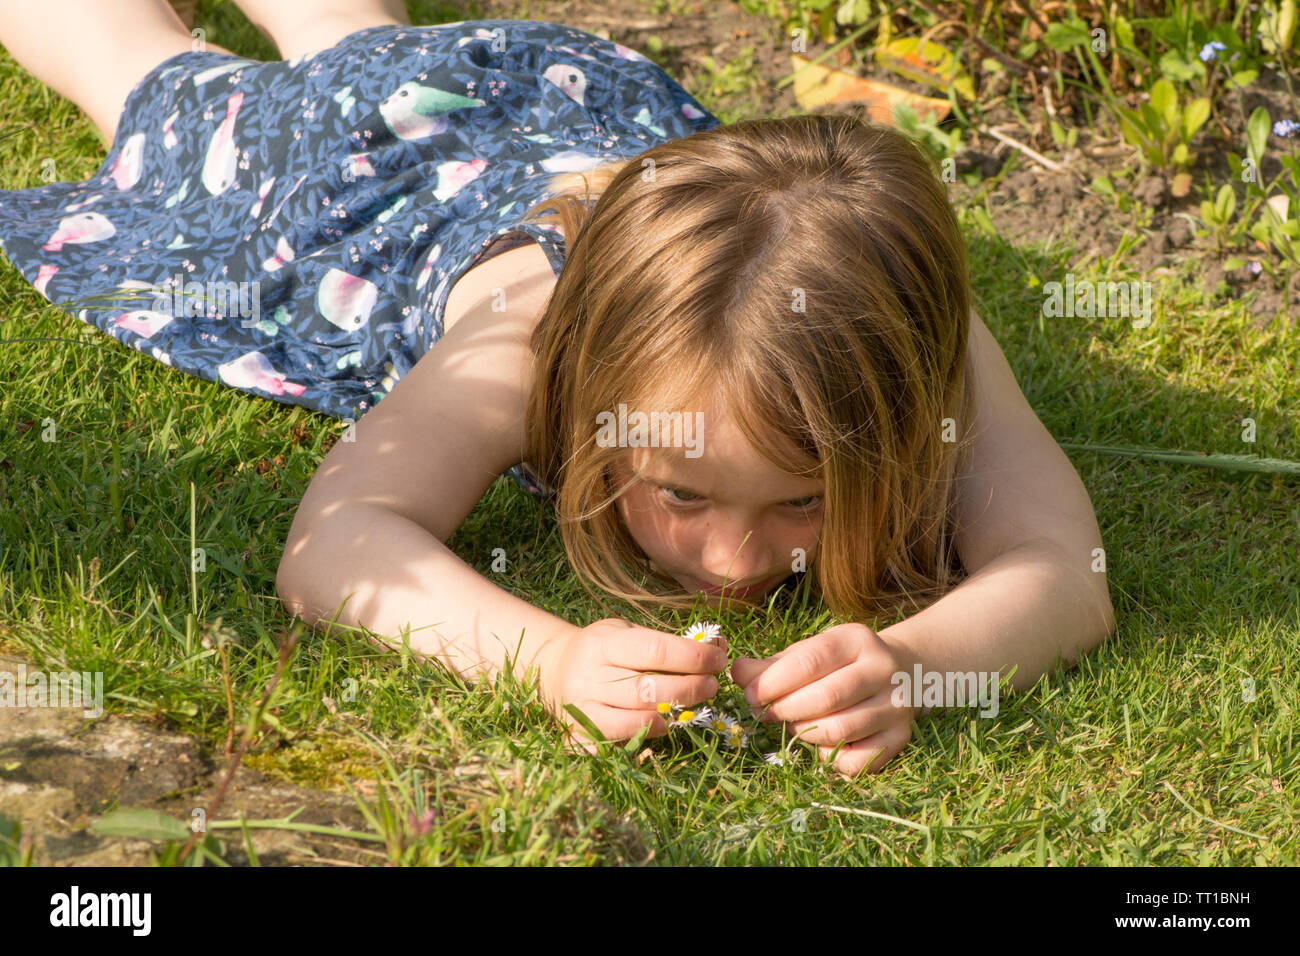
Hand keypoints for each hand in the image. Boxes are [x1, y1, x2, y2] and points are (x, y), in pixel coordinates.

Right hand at [536, 618, 726, 752]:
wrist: (555, 671)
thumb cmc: (603, 650)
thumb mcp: (626, 632)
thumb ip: (664, 641)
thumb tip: (715, 645)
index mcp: (602, 643)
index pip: (654, 650)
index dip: (692, 656)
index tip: (717, 658)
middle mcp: (588, 675)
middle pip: (649, 687)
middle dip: (690, 686)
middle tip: (713, 683)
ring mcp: (583, 708)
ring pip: (639, 715)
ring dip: (678, 710)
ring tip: (700, 701)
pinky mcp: (581, 733)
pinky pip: (624, 737)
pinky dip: (653, 731)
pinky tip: (670, 722)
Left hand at [730, 622, 916, 775]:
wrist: (902, 673)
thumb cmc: (840, 664)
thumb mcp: (809, 653)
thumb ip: (772, 665)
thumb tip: (736, 673)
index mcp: (857, 640)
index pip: (810, 661)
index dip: (773, 682)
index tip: (749, 694)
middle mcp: (883, 670)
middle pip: (826, 697)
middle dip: (783, 710)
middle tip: (762, 713)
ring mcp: (897, 706)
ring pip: (839, 730)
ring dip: (803, 733)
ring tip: (790, 725)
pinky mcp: (901, 737)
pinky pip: (858, 761)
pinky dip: (831, 758)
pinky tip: (821, 744)